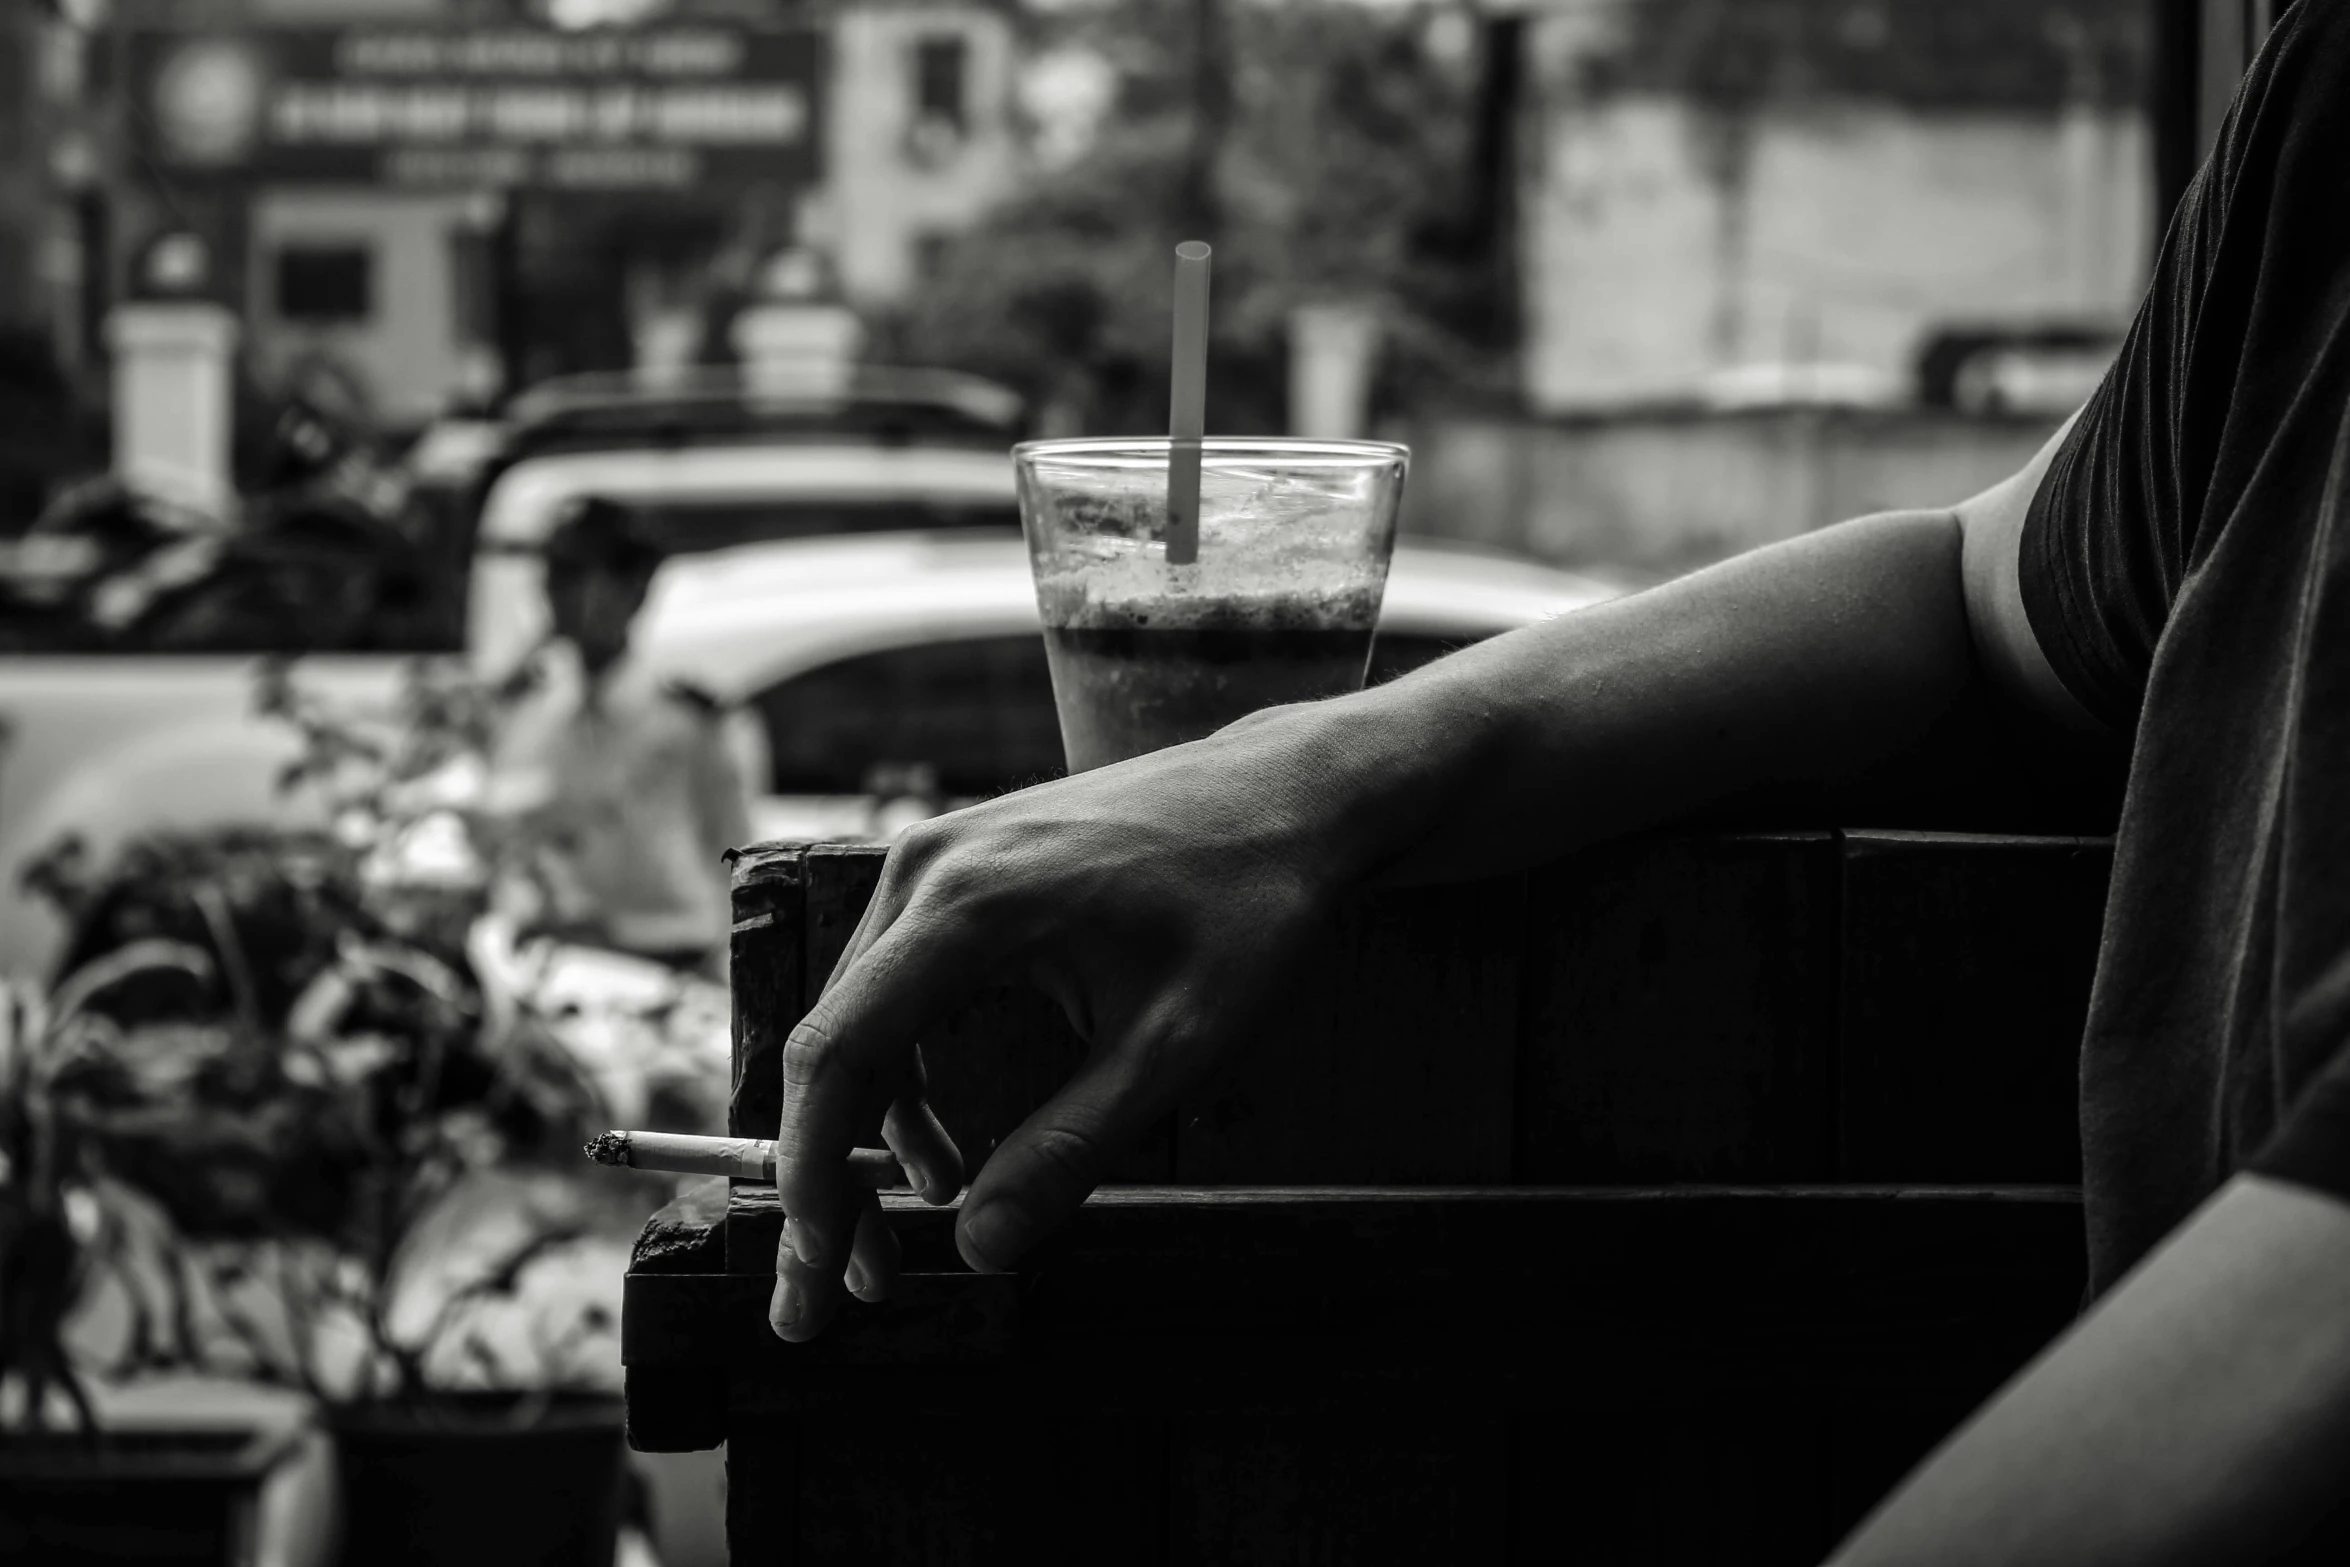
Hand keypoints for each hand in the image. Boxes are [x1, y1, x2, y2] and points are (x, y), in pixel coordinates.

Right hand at [767, 709, 1361, 1340]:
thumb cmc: (1246, 906)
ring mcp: (936, 860)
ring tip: (925, 1214)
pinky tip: (945, 1146)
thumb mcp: (1176, 1045)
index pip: (839, 1054)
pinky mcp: (958, 870)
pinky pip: (894, 987)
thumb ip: (1073, 1148)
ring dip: (870, 1132)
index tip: (816, 1272)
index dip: (813, 1175)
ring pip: (858, 1020)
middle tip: (856, 1287)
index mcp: (968, 905)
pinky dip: (906, 1075)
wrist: (1285, 793)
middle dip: (833, 1176)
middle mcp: (926, 869)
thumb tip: (980, 1247)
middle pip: (832, 1045)